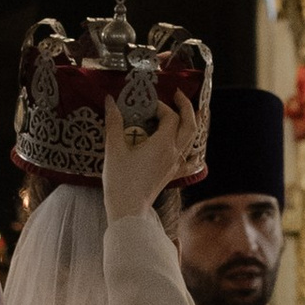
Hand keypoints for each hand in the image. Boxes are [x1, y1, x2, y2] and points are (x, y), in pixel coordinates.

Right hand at [102, 92, 189, 220]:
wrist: (127, 209)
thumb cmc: (120, 181)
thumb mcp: (114, 149)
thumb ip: (114, 122)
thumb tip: (111, 100)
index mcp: (162, 144)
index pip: (170, 116)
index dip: (161, 106)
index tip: (146, 105)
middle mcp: (174, 153)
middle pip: (190, 125)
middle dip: (186, 107)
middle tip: (179, 94)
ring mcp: (175, 165)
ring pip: (193, 140)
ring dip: (193, 124)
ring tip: (193, 112)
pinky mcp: (172, 175)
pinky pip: (190, 161)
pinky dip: (193, 152)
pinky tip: (193, 150)